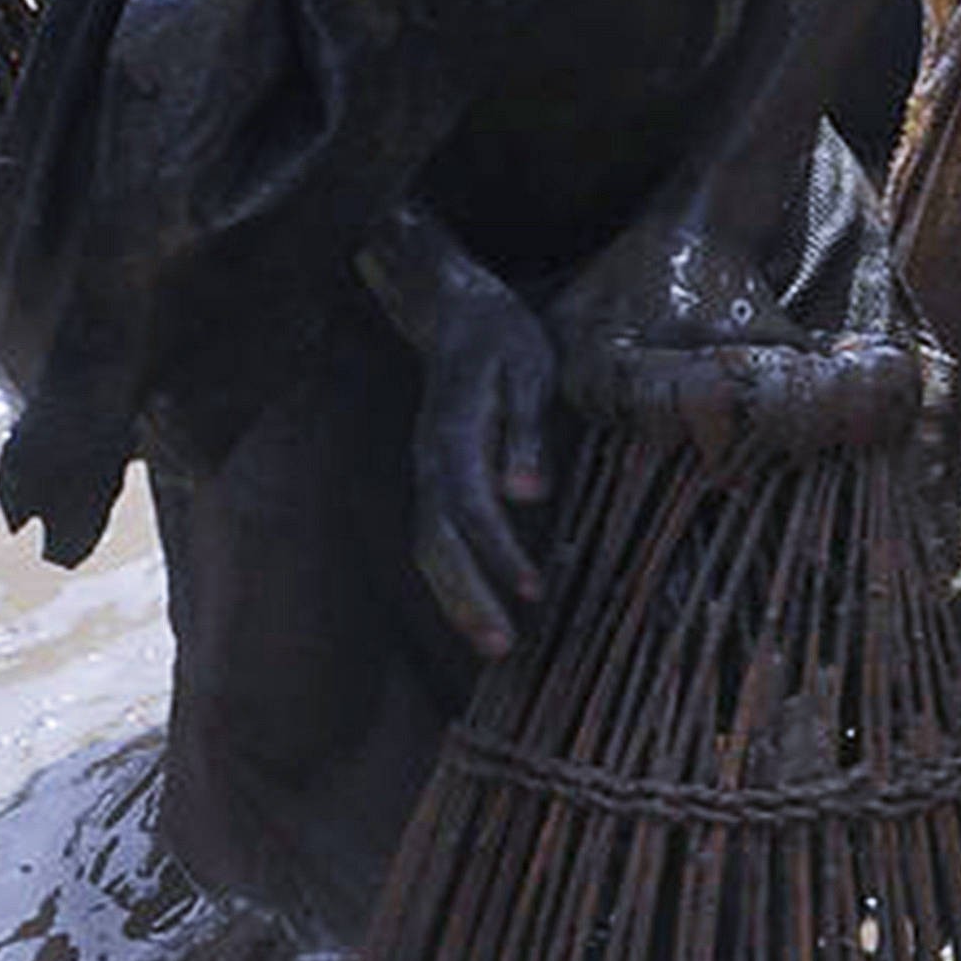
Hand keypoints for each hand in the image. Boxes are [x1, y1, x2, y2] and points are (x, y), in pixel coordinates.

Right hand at [356, 205, 556, 655]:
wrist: (457, 313)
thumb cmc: (504, 340)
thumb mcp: (530, 370)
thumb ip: (528, 431)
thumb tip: (530, 495)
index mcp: (455, 434)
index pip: (470, 505)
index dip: (498, 551)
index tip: (533, 590)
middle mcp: (431, 462)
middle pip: (435, 541)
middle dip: (466, 596)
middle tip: (502, 647)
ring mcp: (427, 474)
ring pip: (429, 548)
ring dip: (457, 600)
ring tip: (495, 646)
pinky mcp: (436, 482)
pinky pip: (436, 541)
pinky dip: (456, 581)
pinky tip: (485, 613)